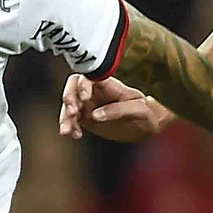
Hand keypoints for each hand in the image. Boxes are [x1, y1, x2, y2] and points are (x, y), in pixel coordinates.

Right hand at [59, 74, 173, 141]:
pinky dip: (70, 126)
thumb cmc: (146, 113)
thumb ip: (117, 111)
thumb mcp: (138, 110)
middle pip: (73, 87)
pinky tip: (75, 136)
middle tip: (72, 113)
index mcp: (108, 83)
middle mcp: (95, 91)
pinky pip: (72, 119)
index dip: (82, 85)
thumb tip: (95, 115)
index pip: (88, 76)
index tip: (84, 98)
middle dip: (69, 99)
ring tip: (67, 132)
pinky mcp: (86, 117)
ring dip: (65, 117)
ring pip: (69, 105)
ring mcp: (89, 104)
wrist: (147, 126)